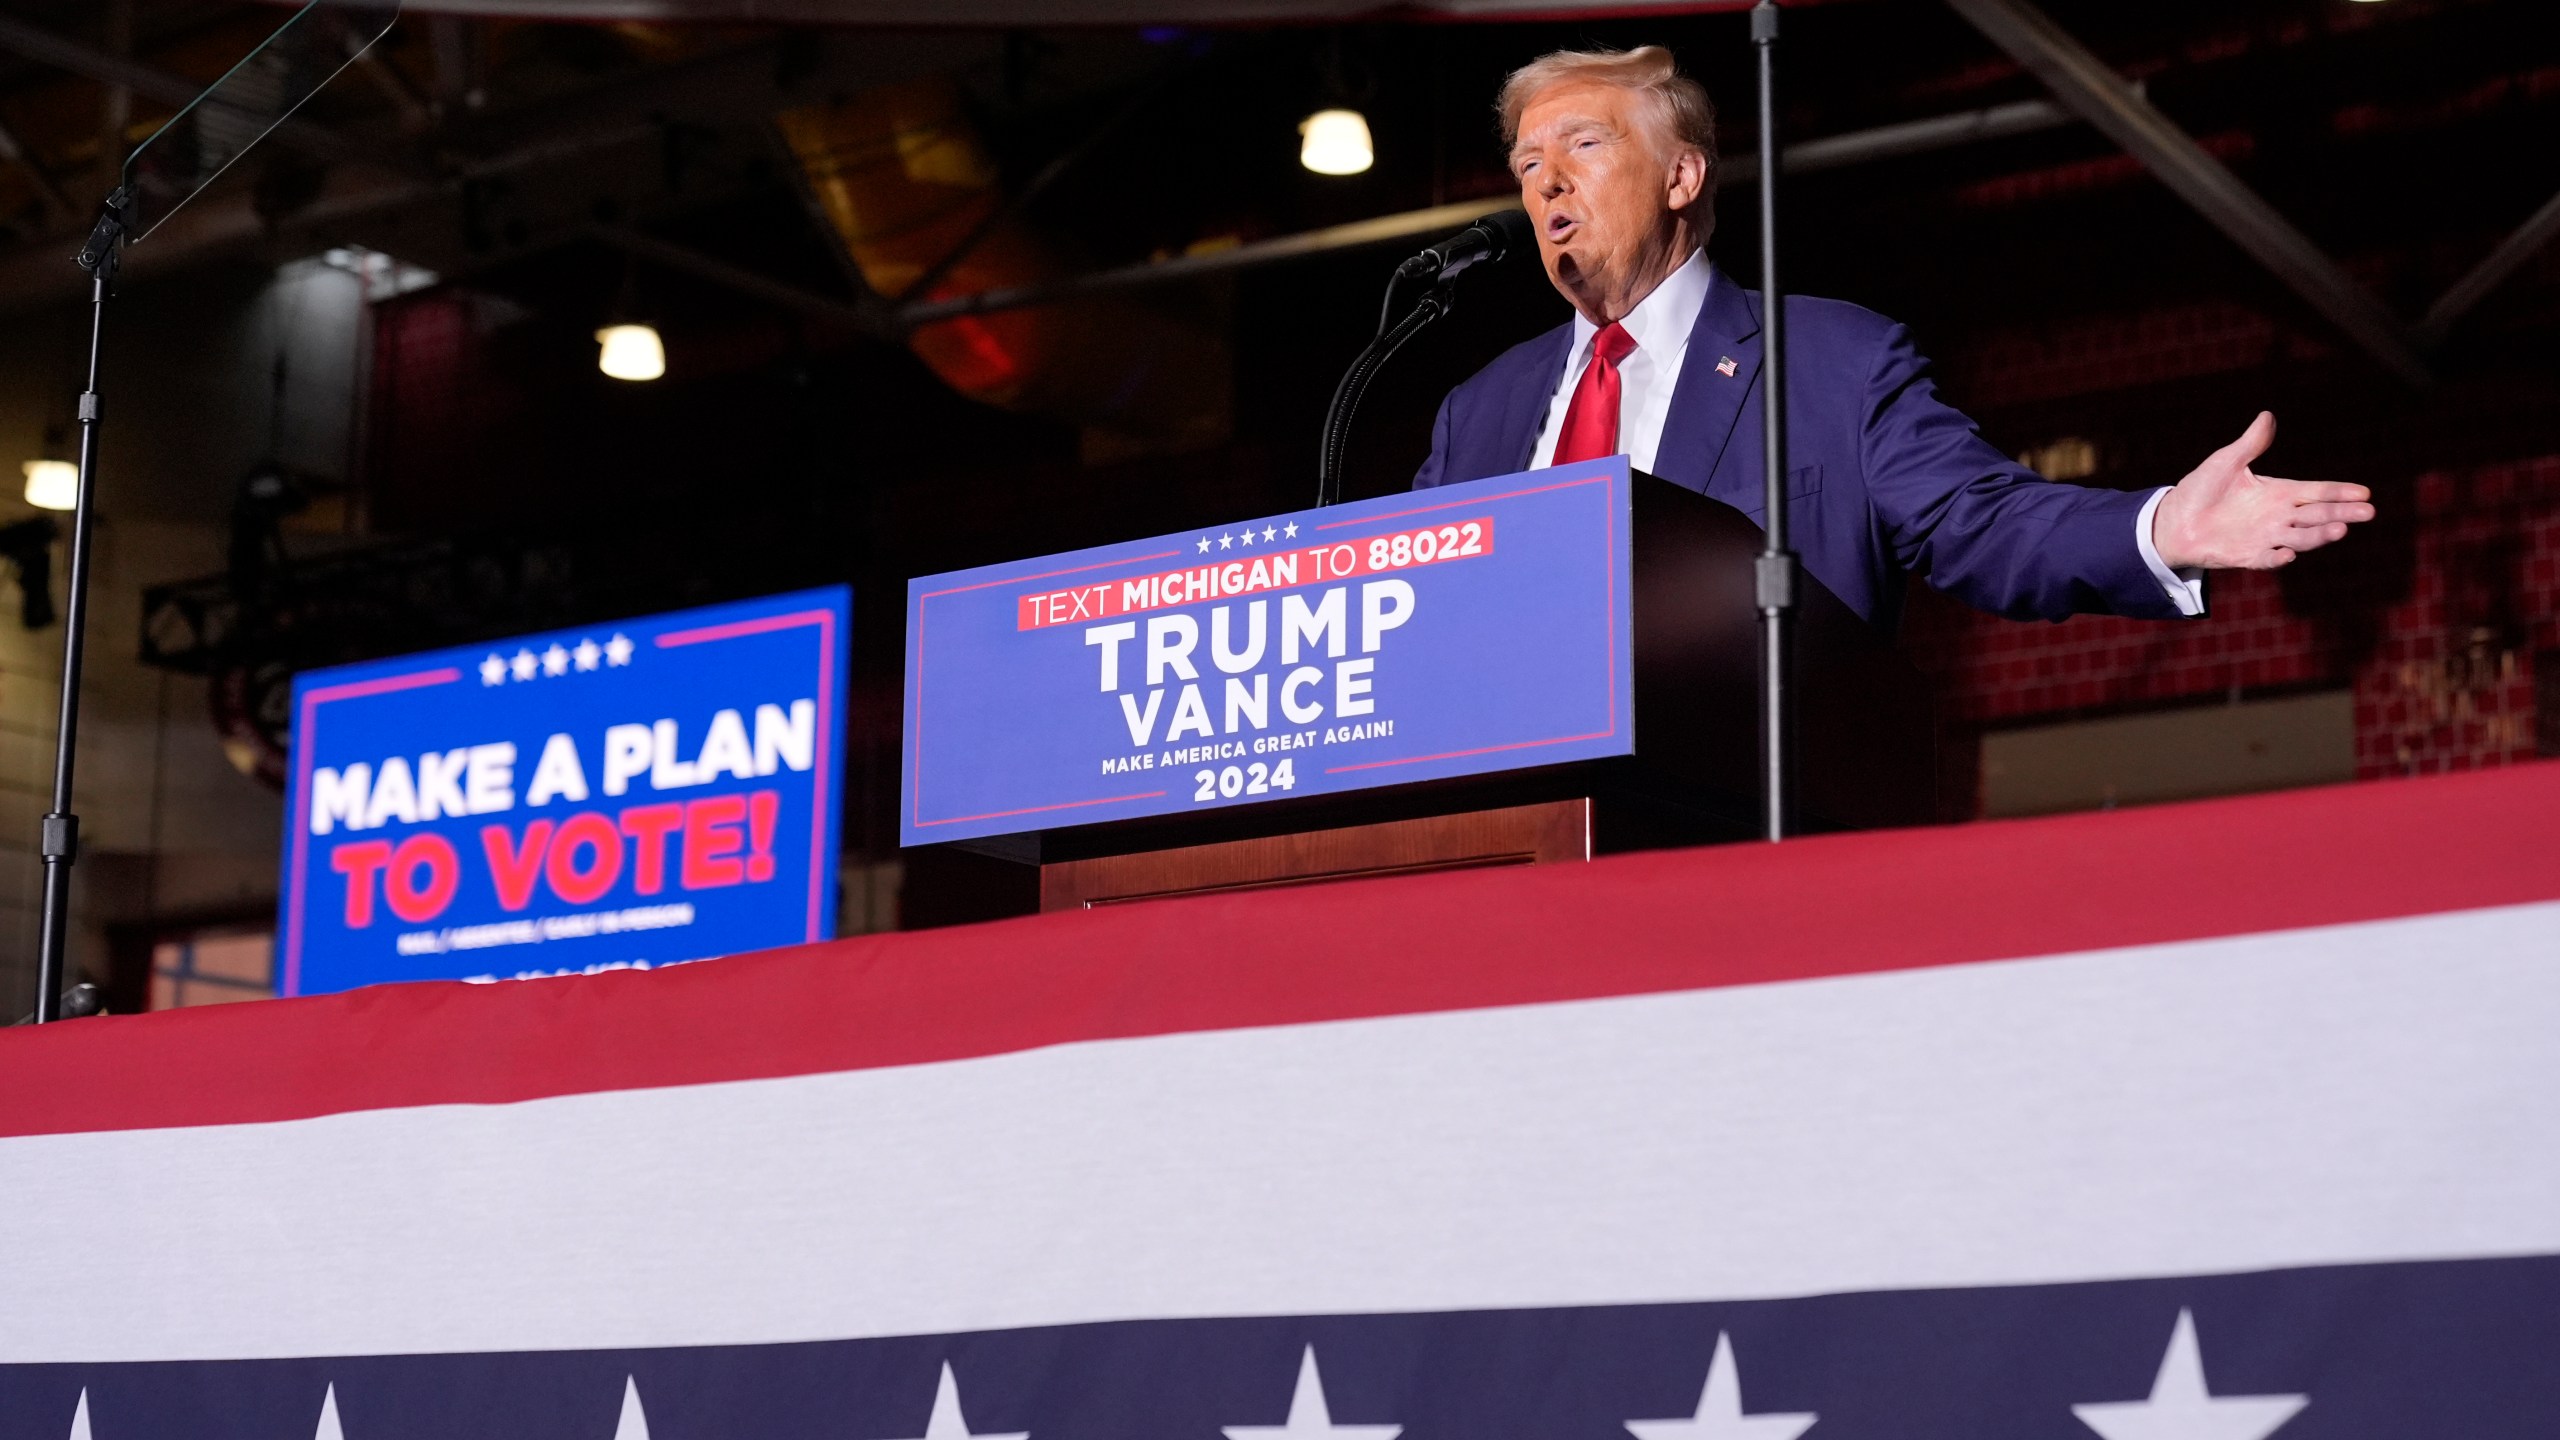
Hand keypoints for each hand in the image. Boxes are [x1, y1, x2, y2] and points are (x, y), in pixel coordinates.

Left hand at [2151, 412, 2373, 571]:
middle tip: (2368, 512)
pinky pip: (2266, 558)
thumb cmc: (2202, 488)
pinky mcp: (2247, 556)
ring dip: (2319, 536)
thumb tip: (2267, 416)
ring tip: (2339, 531)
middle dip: (2342, 513)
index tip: (2365, 492)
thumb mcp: (2226, 462)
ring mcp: (2265, 537)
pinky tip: (2287, 554)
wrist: (2173, 519)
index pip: (2316, 491)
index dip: (2340, 492)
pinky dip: (2276, 558)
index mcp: (2279, 492)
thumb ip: (2250, 444)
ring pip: (2300, 538)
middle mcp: (2278, 516)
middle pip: (2317, 515)